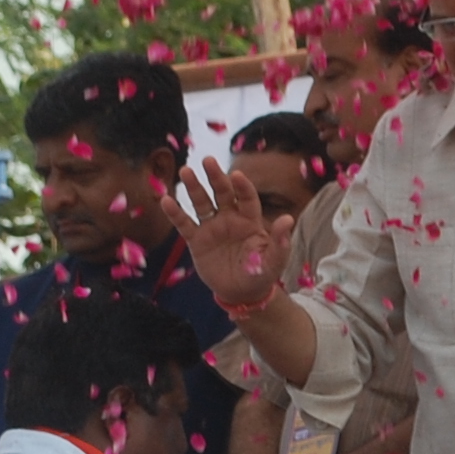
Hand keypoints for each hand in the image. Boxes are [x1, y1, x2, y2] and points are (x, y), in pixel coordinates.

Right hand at [164, 158, 296, 310]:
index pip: (247, 198)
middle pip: (222, 193)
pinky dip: (175, 213)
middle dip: (216, 177)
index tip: (237, 175)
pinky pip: (185, 224)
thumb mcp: (274, 260)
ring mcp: (212, 227)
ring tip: (186, 171)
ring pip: (201, 203)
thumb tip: (288, 219)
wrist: (241, 293)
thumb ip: (281, 242)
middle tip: (208, 160)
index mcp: (250, 220)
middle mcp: (230, 218)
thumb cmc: (261, 273)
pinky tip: (165, 200)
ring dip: (194, 188)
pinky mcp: (196, 240)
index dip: (242, 187)